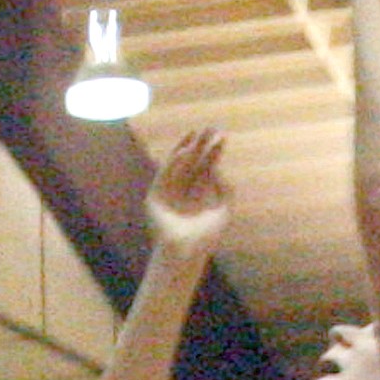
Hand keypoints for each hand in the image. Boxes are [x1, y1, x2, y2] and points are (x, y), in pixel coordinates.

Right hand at [147, 127, 230, 258]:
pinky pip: (164, 174)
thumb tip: (217, 170)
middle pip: (193, 161)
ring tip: (196, 135)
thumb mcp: (223, 211)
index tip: (221, 137)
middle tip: (209, 128)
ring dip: (186, 149)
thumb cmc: (207, 237)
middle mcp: (185, 188)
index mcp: (201, 192)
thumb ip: (224, 190)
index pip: (207, 166)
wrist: (186, 252)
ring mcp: (169, 191)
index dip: (213, 151)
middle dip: (200, 145)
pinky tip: (184, 151)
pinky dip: (173, 162)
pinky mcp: (155, 196)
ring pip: (178, 165)